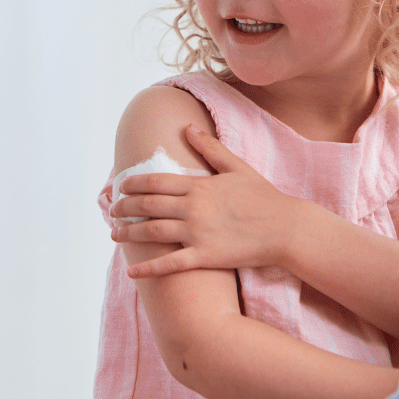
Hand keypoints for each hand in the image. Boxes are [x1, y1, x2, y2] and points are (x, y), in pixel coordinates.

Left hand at [109, 125, 307, 278]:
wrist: (286, 228)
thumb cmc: (263, 197)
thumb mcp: (236, 167)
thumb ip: (209, 148)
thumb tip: (187, 127)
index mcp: (198, 185)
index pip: (155, 182)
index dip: (133, 185)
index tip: (120, 187)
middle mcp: (193, 208)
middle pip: (147, 206)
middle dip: (124, 208)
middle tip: (111, 211)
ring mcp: (197, 233)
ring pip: (153, 232)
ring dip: (129, 233)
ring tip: (115, 234)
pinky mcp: (205, 256)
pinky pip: (170, 264)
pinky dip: (148, 268)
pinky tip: (132, 272)